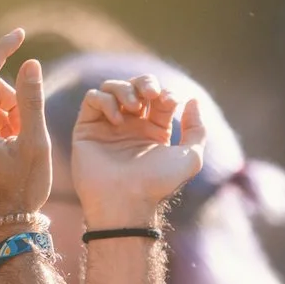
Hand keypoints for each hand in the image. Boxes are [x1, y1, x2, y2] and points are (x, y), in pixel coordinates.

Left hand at [0, 29, 53, 225]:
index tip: (20, 34)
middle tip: (28, 130)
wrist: (2, 230)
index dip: (3, 49)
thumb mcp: (34, 144)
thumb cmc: (22, 190)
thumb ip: (31, 100)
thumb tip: (30, 63)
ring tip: (19, 146)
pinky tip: (7, 151)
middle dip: (11, 101)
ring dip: (6, 116)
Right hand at [71, 75, 205, 226]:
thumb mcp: (190, 157)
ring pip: (112, 88)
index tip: (169, 102)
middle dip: (145, 83)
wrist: (126, 200)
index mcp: (153, 131)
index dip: (165, 92)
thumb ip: (197, 129)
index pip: (158, 97)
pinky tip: (117, 119)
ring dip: (125, 88)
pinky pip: (92, 99)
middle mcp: (130, 127)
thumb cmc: (158, 183)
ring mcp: (107, 127)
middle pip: (135, 87)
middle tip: (151, 94)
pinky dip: (106, 100)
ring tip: (134, 106)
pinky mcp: (87, 129)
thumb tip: (192, 101)